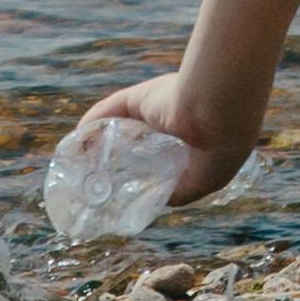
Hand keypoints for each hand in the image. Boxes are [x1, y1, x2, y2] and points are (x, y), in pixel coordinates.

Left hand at [78, 72, 257, 205]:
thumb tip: (157, 202)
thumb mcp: (207, 179)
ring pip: (122, 125)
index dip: (147, 168)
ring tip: (86, 162)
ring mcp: (155, 109)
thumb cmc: (220, 148)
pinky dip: (93, 122)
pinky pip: (109, 111)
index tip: (131, 185)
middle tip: (102, 177)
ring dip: (102, 141)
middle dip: (121, 156)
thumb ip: (181, 191)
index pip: (163, 153)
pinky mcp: (139, 98)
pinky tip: (79, 139)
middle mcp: (173, 121)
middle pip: (138, 140)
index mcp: (194, 137)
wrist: (217, 112)